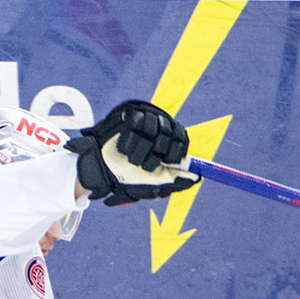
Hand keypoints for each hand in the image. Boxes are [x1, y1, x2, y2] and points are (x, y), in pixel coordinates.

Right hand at [66, 100, 196, 205]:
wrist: (103, 170)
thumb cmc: (129, 176)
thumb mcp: (155, 182)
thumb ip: (176, 179)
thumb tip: (197, 177)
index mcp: (168, 142)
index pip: (181, 139)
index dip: (176, 153)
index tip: (167, 163)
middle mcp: (159, 129)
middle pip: (168, 135)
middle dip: (155, 157)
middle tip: (143, 166)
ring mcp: (144, 122)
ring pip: (152, 130)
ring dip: (140, 151)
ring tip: (131, 159)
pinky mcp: (129, 116)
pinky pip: (136, 124)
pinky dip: (129, 142)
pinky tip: (123, 148)